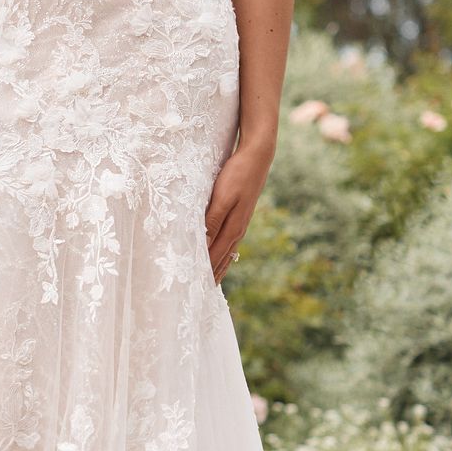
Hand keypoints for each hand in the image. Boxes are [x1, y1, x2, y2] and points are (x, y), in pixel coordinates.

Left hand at [205, 137, 271, 283]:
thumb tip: (204, 246)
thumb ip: (212, 221)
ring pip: (228, 251)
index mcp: (233, 228)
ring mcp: (241, 222)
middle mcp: (238, 229)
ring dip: (219, 266)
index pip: (215, 256)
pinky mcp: (241, 215)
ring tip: (211, 282)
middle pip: (222, 258)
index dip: (204, 272)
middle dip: (212, 275)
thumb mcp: (221, 197)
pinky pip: (230, 241)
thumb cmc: (236, 174)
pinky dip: (224, 253)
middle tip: (200, 294)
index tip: (194, 288)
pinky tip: (222, 254)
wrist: (257, 156)